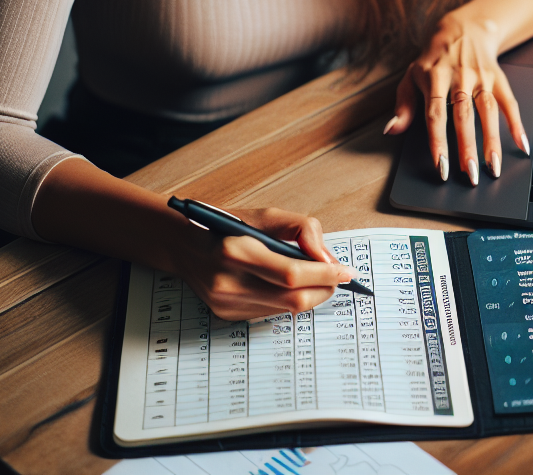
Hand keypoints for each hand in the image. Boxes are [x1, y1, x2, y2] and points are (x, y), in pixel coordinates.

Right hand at [170, 206, 356, 320]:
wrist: (185, 247)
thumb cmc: (230, 226)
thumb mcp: (266, 215)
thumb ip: (302, 230)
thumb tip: (328, 260)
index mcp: (237, 250)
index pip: (292, 273)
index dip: (325, 275)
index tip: (347, 271)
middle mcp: (229, 282)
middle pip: (293, 298)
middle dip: (324, 289)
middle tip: (339, 277)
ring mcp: (226, 304)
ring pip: (286, 309)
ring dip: (310, 295)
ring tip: (318, 278)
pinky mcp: (228, 316)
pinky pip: (272, 313)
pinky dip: (289, 300)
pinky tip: (290, 285)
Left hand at [384, 0, 532, 183]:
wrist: (463, 30)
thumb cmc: (433, 60)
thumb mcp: (411, 77)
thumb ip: (403, 105)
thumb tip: (391, 130)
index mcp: (434, 78)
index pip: (435, 114)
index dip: (438, 142)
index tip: (442, 167)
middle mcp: (459, 77)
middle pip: (464, 116)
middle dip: (467, 148)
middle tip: (470, 175)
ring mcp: (481, 77)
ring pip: (488, 111)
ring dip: (492, 141)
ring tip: (494, 167)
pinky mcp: (499, 78)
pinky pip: (509, 103)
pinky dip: (516, 124)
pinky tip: (521, 145)